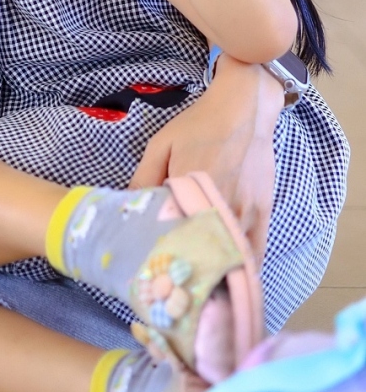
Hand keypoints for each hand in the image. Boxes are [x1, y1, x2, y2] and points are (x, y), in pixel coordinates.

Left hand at [129, 55, 282, 262]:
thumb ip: (143, 178)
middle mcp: (218, 210)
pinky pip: (254, 252)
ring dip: (215, 271)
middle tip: (175, 278)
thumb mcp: (161, 144)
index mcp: (189, 194)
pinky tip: (229, 279)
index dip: (162, 254)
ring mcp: (243, 215)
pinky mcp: (262, 215)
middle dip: (187, 268)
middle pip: (201, 253)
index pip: (171, 238)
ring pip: (228, 257)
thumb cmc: (199, 125)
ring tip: (199, 284)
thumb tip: (128, 208)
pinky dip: (241, 267)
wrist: (244, 108)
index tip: (153, 266)